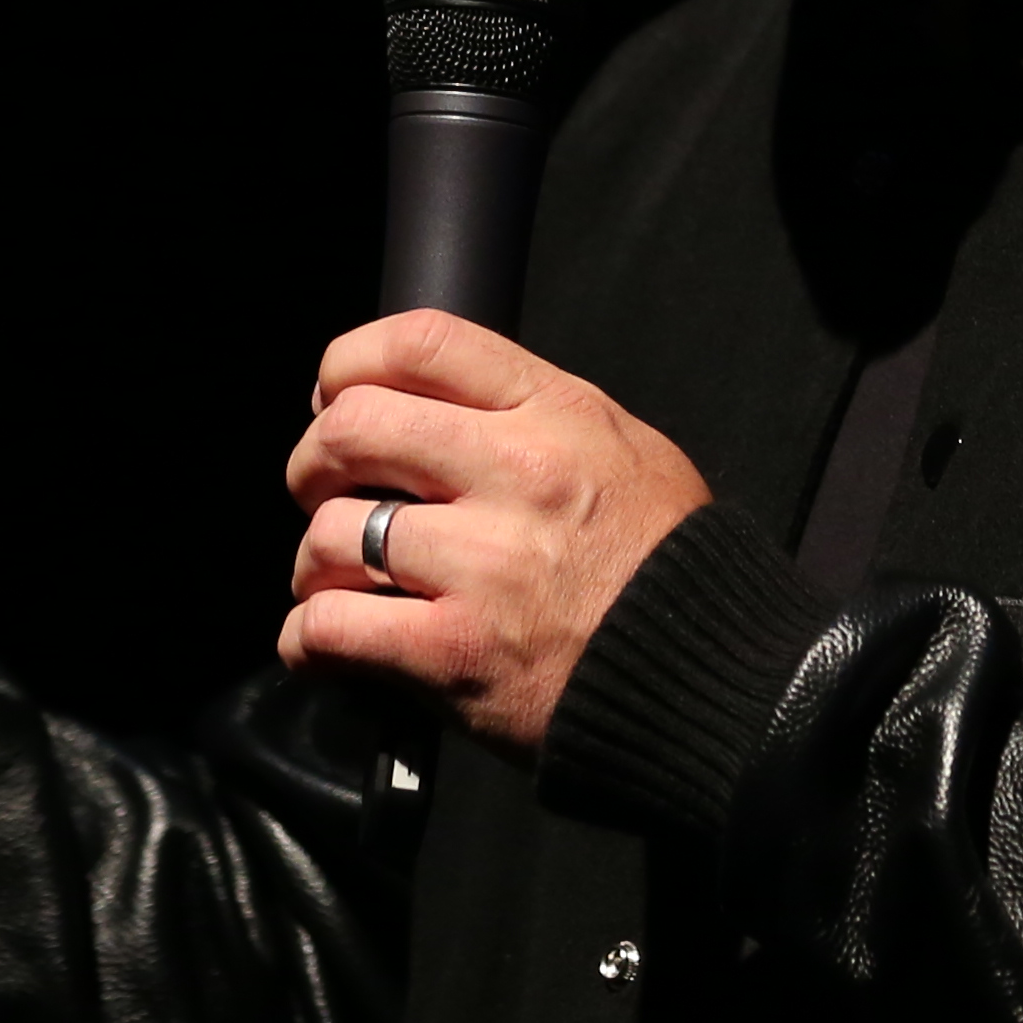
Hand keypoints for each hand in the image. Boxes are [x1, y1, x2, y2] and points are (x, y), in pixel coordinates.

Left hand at [279, 310, 712, 758]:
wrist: (713, 679)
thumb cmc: (669, 567)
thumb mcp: (626, 449)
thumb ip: (531, 418)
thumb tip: (425, 411)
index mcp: (558, 415)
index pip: (422, 342)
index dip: (350, 363)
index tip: (334, 394)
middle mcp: (517, 476)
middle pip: (352, 429)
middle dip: (311, 462)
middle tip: (319, 490)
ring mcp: (483, 567)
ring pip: (332, 534)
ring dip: (315, 562)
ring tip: (337, 580)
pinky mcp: (454, 654)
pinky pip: (330, 627)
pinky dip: (309, 637)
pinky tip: (326, 641)